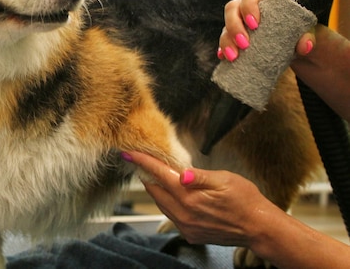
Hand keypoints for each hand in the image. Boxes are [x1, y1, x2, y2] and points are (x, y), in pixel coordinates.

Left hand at [123, 151, 276, 247]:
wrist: (259, 228)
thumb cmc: (246, 200)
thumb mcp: (225, 180)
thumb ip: (199, 176)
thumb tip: (181, 173)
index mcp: (190, 197)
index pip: (159, 175)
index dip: (143, 162)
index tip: (128, 153)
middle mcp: (184, 214)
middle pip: (154, 190)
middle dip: (146, 174)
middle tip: (141, 160)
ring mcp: (186, 226)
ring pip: (161, 204)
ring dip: (157, 189)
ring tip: (156, 174)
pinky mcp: (190, 234)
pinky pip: (171, 215)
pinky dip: (168, 202)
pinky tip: (174, 193)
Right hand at [218, 0, 315, 61]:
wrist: (297, 45)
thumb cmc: (301, 30)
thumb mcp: (309, 31)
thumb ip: (308, 35)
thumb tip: (304, 45)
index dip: (248, 6)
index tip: (255, 24)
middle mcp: (248, 8)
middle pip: (232, 9)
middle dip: (234, 26)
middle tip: (245, 44)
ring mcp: (240, 23)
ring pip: (225, 26)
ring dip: (226, 41)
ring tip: (234, 57)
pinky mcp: (235, 38)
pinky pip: (224, 41)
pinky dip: (223, 50)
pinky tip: (224, 58)